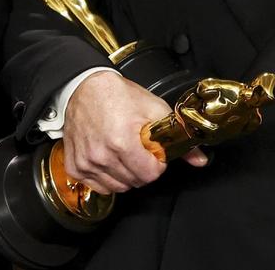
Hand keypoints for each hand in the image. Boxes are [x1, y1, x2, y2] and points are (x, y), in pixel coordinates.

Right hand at [63, 72, 206, 193]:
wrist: (85, 87)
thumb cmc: (118, 95)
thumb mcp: (154, 109)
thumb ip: (178, 136)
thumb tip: (199, 159)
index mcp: (122, 142)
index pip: (150, 175)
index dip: (157, 163)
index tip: (152, 152)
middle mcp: (102, 155)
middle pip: (135, 182)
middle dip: (142, 168)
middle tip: (138, 149)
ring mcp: (86, 163)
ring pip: (118, 187)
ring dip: (124, 174)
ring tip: (122, 152)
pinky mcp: (75, 166)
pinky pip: (98, 186)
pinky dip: (105, 177)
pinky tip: (108, 158)